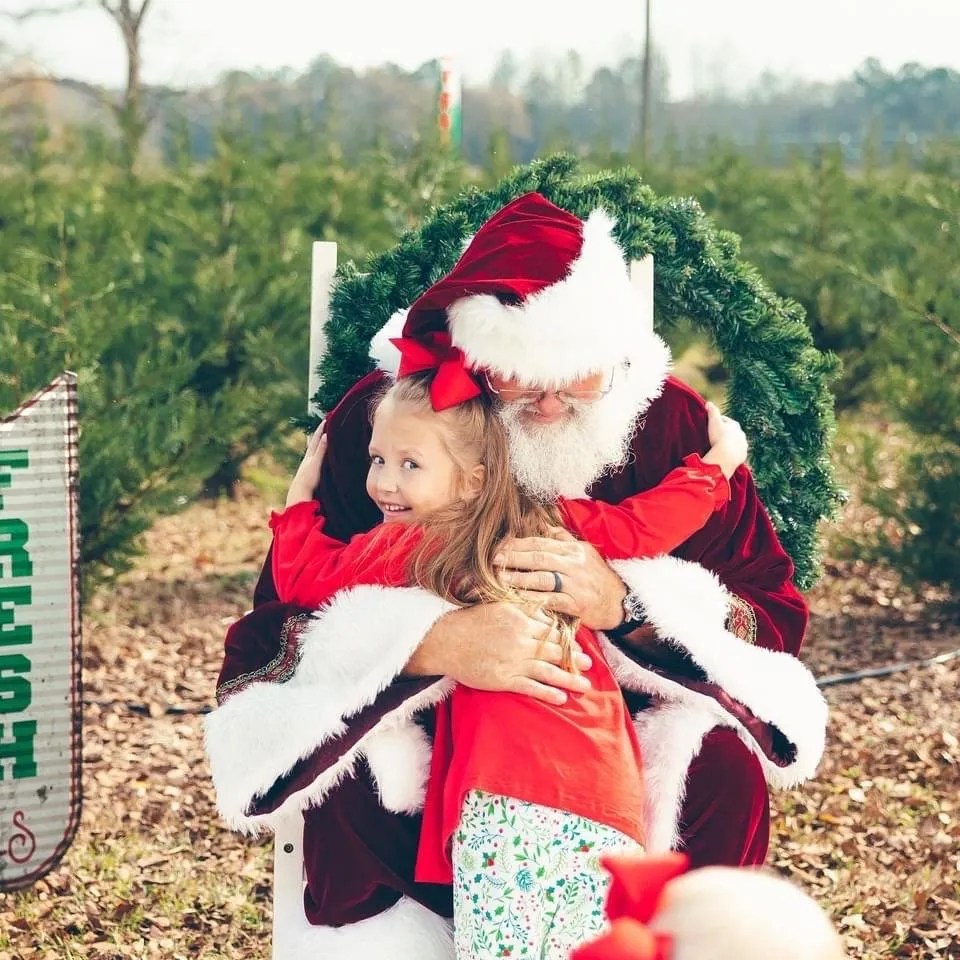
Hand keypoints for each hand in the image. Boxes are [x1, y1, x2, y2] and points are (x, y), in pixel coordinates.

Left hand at [285, 426, 325, 507]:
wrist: (299, 493)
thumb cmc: (308, 479)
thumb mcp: (316, 463)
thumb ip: (321, 450)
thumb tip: (325, 435)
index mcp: (310, 455)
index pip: (317, 438)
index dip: (321, 428)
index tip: (326, 418)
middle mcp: (308, 458)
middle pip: (315, 442)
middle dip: (320, 433)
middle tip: (325, 424)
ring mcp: (308, 465)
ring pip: (315, 450)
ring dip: (319, 443)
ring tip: (323, 437)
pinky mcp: (310, 472)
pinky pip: (316, 458)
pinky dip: (319, 453)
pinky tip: (319, 456)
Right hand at [405, 601, 592, 704]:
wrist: (445, 640)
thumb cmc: (470, 620)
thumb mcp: (499, 606)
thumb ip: (524, 609)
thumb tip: (546, 614)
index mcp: (520, 620)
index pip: (551, 631)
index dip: (568, 639)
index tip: (580, 645)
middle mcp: (520, 640)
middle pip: (555, 651)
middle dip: (574, 659)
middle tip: (589, 665)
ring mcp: (512, 661)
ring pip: (548, 671)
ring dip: (569, 679)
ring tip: (584, 685)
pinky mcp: (502, 679)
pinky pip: (530, 687)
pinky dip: (547, 693)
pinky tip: (561, 698)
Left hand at [494, 529, 626, 630]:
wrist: (619, 602)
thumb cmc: (598, 576)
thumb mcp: (585, 552)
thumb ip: (564, 539)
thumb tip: (545, 527)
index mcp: (574, 550)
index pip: (541, 543)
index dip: (518, 544)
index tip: (500, 546)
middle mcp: (574, 564)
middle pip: (539, 558)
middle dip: (514, 558)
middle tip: (494, 560)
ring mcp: (576, 585)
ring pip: (542, 579)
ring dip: (519, 578)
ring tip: (500, 578)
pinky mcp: (576, 604)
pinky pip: (551, 600)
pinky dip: (533, 598)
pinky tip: (518, 597)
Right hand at [702, 401, 747, 477]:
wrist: (726, 456)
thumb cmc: (719, 437)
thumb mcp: (714, 422)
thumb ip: (712, 411)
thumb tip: (708, 403)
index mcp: (735, 425)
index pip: (726, 421)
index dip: (719, 421)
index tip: (712, 424)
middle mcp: (742, 435)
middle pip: (733, 432)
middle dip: (726, 433)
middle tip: (717, 436)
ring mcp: (743, 446)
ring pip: (736, 443)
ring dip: (730, 444)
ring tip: (721, 447)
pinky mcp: (742, 456)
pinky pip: (737, 453)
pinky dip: (732, 453)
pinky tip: (726, 455)